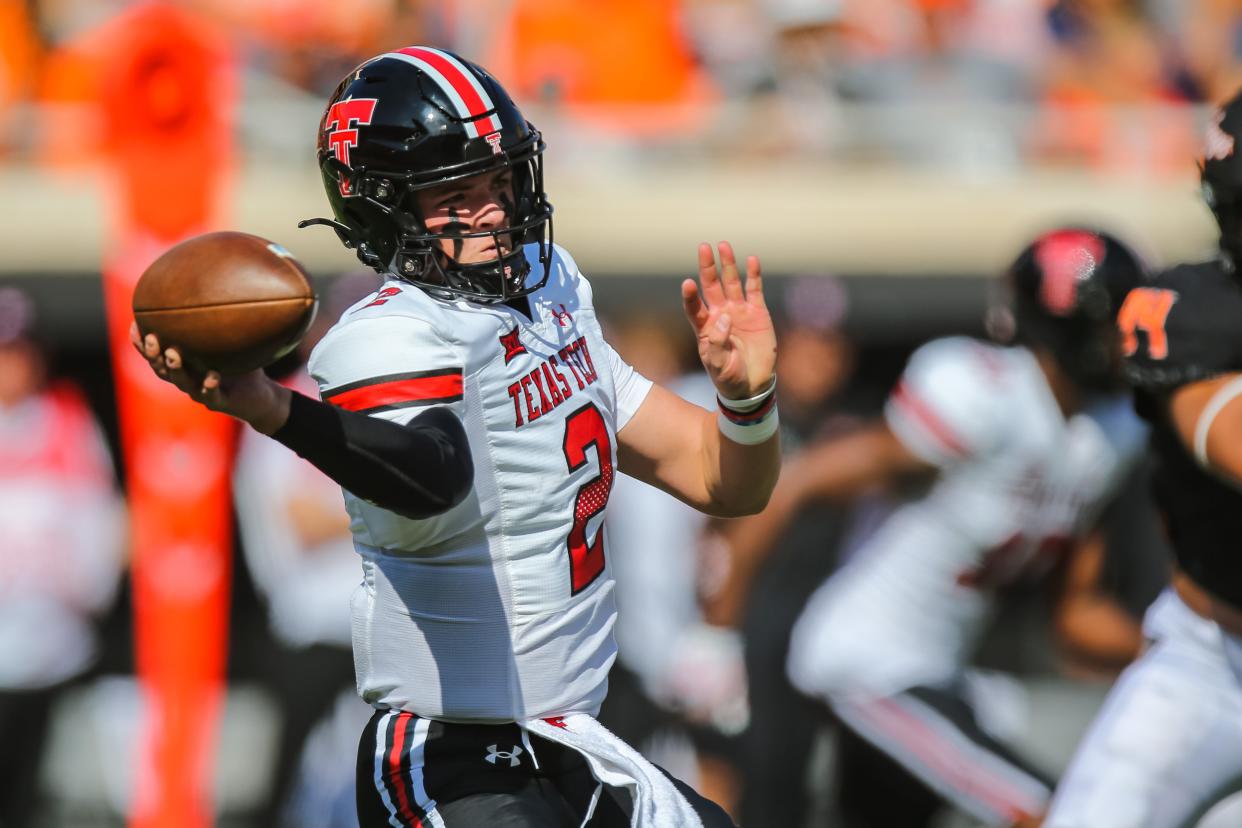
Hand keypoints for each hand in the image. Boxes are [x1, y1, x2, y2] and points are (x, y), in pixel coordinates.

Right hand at [130, 322, 291, 433]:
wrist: (262, 394)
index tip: (135, 325)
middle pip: (162, 369)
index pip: (156, 355)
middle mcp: (188, 378)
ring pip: (182, 383)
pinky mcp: (220, 402)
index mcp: (184, 364)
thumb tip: (215, 282)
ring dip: (176, 369)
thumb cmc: (242, 364)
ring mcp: (201, 392)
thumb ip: (218, 319)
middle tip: (152, 337)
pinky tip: (212, 376)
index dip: (142, 343)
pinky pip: (212, 396)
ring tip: (173, 354)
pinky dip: (210, 387)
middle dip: (153, 354)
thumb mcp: (230, 338)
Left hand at [681, 241, 775, 398]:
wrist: (752, 385)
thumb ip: (717, 343)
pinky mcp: (758, 313)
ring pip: (731, 282)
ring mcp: (739, 311)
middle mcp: (720, 314)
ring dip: (727, 265)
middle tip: (704, 247)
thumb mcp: (717, 366)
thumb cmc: (729, 377)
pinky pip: (754, 290)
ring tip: (723, 246)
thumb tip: (724, 317)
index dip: (690, 296)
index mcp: (705, 328)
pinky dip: (753, 275)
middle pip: (711, 286)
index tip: (687, 284)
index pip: (694, 307)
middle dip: (707, 267)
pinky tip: (751, 260)